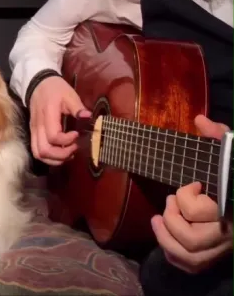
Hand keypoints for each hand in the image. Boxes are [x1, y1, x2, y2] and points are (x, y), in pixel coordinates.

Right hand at [28, 76, 90, 165]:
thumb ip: (78, 107)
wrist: (38, 85)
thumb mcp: (69, 94)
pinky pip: (37, 151)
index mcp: (47, 116)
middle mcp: (38, 127)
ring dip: (54, 159)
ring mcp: (34, 132)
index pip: (53, 137)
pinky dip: (49, 157)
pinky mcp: (33, 134)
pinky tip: (61, 153)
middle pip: (44, 150)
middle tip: (74, 148)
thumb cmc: (55, 89)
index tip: (77, 134)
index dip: (67, 140)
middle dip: (61, 155)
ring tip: (68, 153)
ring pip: (39, 154)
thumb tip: (89, 118)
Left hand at [151, 115, 231, 273]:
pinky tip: (164, 236)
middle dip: (173, 219)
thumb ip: (220, 137)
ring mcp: (223, 248)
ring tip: (159, 220)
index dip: (188, 198)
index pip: (204, 212)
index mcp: (232, 207)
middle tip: (170, 201)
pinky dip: (173, 255)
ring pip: (190, 257)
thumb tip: (200, 119)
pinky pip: (192, 266)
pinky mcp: (216, 256)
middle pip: (192, 239)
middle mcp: (229, 233)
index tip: (191, 184)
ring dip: (166, 239)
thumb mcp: (231, 155)